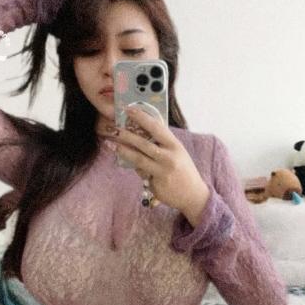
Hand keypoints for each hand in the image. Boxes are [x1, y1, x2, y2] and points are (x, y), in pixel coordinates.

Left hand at [107, 106, 209, 223]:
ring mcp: (162, 172)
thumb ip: (162, 142)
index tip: (129, 109)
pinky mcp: (156, 185)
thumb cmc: (183, 169)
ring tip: (111, 144)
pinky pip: (141, 173)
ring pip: (138, 159)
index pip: (157, 127)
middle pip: (144, 143)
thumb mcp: (177, 152)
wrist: (193, 195)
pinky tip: (130, 164)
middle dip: (126, 135)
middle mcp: (169, 157)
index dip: (142, 117)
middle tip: (113, 128)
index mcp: (175, 145)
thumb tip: (141, 131)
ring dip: (123, 151)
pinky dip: (136, 168)